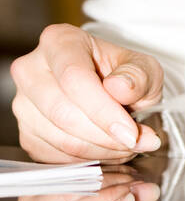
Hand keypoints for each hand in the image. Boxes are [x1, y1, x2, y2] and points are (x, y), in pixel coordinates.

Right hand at [11, 25, 162, 162]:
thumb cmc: (124, 74)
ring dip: (100, 150)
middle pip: (63, 112)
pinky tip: (107, 149)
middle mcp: (31, 69)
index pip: (74, 78)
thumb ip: (138, 75)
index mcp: (59, 41)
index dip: (103, 110)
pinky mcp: (26, 132)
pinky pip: (55, 156)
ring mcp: (24, 103)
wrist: (110, 89)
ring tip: (127, 145)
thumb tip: (119, 87)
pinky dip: (87, 160)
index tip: (131, 133)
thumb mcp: (144, 68)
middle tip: (135, 142)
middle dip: (105, 136)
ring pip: (60, 139)